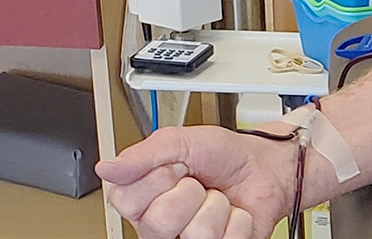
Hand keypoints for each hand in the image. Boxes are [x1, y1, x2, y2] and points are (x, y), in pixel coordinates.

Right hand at [96, 125, 298, 238]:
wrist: (265, 166)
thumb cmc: (224, 155)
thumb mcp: (182, 141)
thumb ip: (143, 154)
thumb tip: (106, 168)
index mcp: (143, 197)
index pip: (126, 200)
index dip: (158, 179)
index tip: (177, 166)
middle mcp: (159, 224)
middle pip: (159, 222)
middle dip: (189, 193)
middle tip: (199, 184)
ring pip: (195, 233)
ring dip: (216, 206)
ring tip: (218, 198)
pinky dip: (238, 220)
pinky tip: (234, 213)